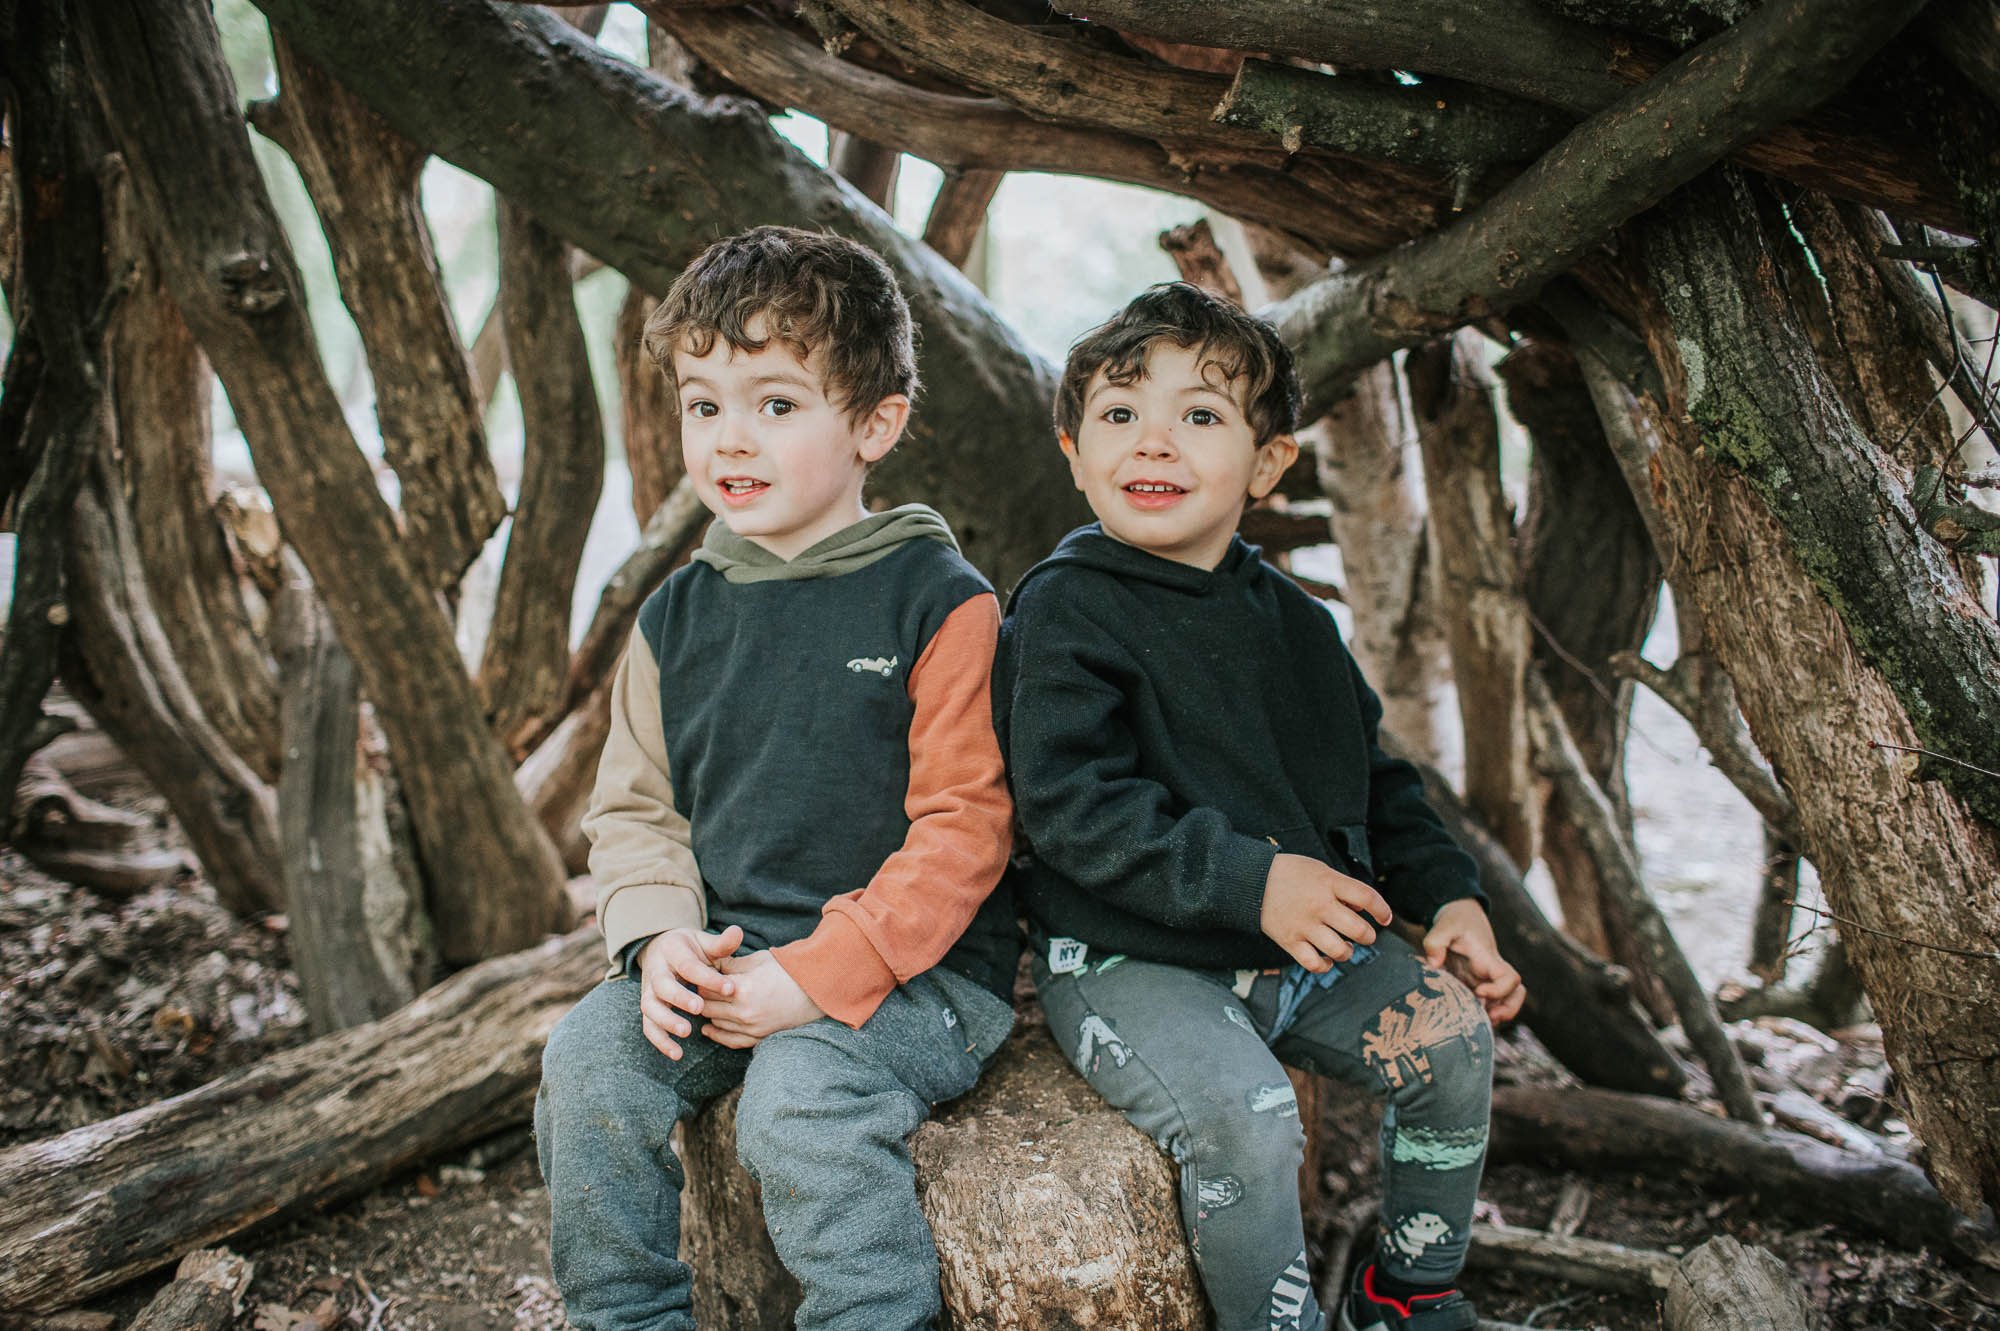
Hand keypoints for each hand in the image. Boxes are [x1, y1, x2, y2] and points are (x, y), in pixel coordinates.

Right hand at [637, 924, 742, 1059]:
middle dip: (680, 997)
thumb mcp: (704, 942)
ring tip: (687, 1032)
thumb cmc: (690, 949)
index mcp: (672, 951)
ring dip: (666, 1021)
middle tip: (700, 1008)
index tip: (730, 989)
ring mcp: (649, 990)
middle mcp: (655, 971)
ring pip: (650, 1008)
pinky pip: (649, 1026)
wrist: (662, 950)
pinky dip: (660, 1041)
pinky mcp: (649, 1008)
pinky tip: (677, 1054)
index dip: (708, 978)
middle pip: (662, 985)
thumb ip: (721, 943)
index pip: (688, 965)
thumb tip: (738, 932)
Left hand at [701, 951, 824, 1048]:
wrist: (815, 990)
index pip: (706, 987)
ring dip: (709, 1013)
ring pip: (715, 1023)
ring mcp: (751, 1027)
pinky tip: (709, 1029)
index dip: (699, 980)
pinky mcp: (759, 1037)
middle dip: (701, 997)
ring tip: (705, 1004)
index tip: (698, 975)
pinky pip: (731, 1041)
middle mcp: (744, 1011)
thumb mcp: (757, 960)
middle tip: (699, 989)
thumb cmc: (786, 970)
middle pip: (707, 1007)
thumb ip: (731, 964)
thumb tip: (708, 963)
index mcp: (742, 988)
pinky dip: (718, 1035)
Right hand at [1260, 852, 1392, 972]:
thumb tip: (1364, 908)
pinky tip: (1325, 959)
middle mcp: (1320, 905)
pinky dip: (1324, 966)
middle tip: (1363, 935)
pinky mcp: (1290, 941)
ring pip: (1340, 951)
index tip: (1384, 918)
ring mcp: (1304, 925)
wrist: (1251, 880)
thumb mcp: (1320, 870)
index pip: (1367, 898)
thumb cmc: (1290, 873)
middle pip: (1359, 930)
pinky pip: (1314, 964)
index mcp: (1329, 883)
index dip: (1382, 910)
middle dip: (1367, 936)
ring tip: (1344, 946)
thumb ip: (1343, 887)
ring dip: (1347, 952)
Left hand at [1423, 899, 1524, 1023]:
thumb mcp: (1443, 925)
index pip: (1510, 978)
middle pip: (1516, 994)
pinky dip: (1479, 1014)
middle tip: (1489, 1018)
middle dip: (1508, 1010)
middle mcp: (1491, 972)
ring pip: (1504, 1002)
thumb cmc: (1455, 920)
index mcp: (1488, 959)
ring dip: (1494, 1016)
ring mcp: (1485, 980)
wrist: (1460, 916)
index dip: (1499, 990)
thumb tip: (1433, 964)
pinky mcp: (1474, 985)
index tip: (1479, 992)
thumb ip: (1435, 941)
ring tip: (1476, 1024)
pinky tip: (1462, 1020)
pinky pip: (1485, 1004)